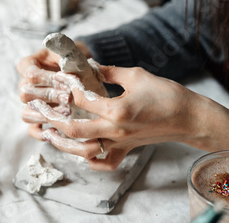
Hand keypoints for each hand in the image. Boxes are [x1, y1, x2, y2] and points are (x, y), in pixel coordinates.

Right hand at [17, 42, 92, 139]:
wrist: (86, 78)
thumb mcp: (74, 54)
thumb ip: (64, 49)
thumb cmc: (78, 63)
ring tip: (67, 112)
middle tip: (69, 98)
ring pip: (25, 112)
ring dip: (45, 114)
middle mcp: (26, 84)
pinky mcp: (38, 119)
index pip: (29, 73)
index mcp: (29, 64)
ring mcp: (31, 103)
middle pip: (25, 94)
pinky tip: (55, 131)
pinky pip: (31, 129)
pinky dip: (40, 132)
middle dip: (48, 96)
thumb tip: (53, 41)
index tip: (66, 79)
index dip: (47, 78)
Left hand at [27, 65, 228, 169]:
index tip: (55, 80)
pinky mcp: (127, 150)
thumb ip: (108, 71)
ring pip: (85, 150)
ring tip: (49, 132)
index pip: (81, 100)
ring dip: (64, 143)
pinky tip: (80, 151)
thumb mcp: (136, 75)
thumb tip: (87, 66)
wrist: (189, 118)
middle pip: (75, 131)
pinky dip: (90, 159)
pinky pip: (105, 162)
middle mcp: (115, 131)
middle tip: (39, 112)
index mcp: (117, 110)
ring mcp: (121, 143)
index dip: (66, 88)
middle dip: (53, 121)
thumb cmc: (166, 94)